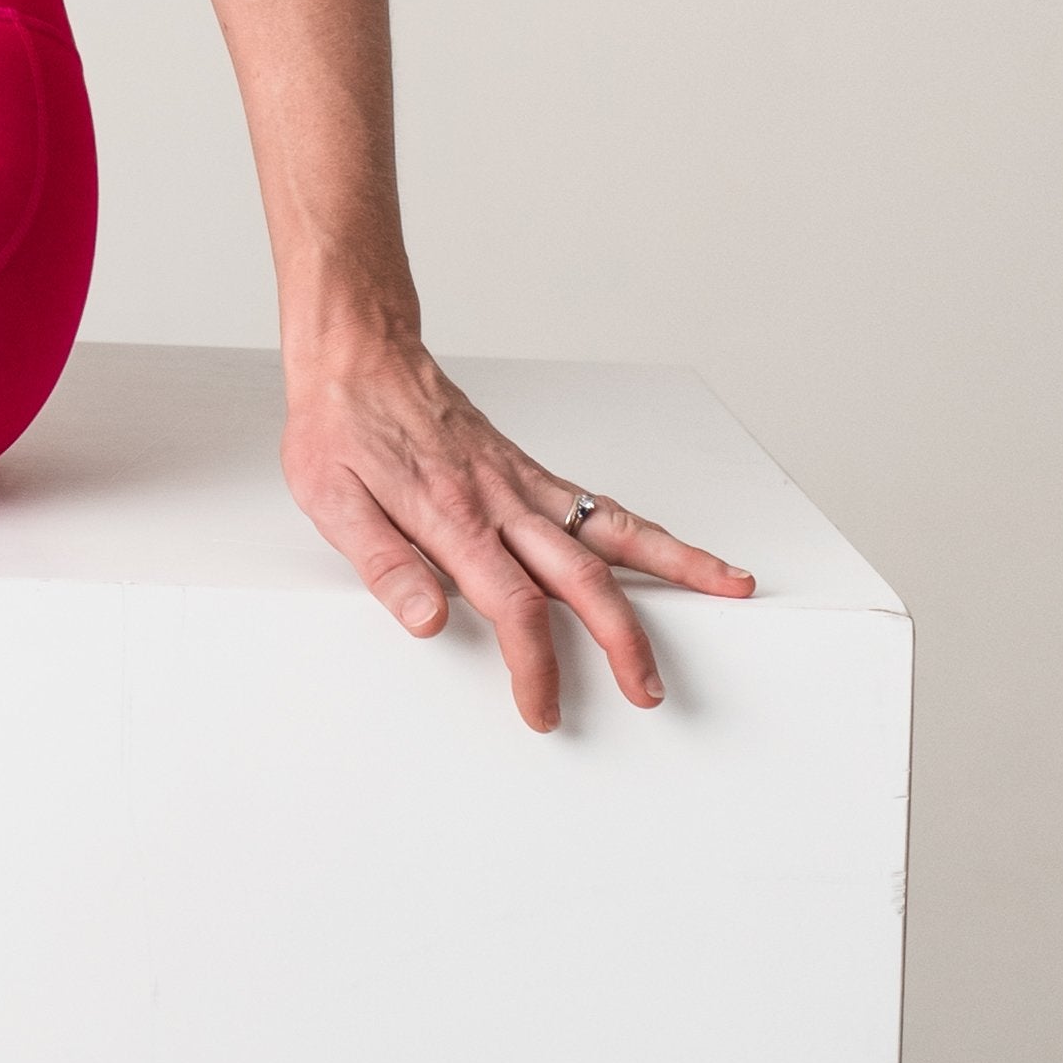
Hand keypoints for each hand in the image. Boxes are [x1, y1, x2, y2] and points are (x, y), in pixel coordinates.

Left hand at [282, 335, 755, 732]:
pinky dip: (647, 531)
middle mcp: (501, 503)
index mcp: (453, 520)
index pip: (512, 607)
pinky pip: (600, 505)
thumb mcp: (331, 498)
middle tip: (649, 691)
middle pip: (582, 579)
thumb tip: (424, 620)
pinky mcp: (530, 471)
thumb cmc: (340, 426)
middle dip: (624, 641)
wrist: (358, 354)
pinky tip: (675, 553)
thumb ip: (382, 563)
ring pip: (613, 531)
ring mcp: (523, 485)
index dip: (535, 666)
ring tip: (731, 590)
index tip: (542, 708)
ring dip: (677, 567)